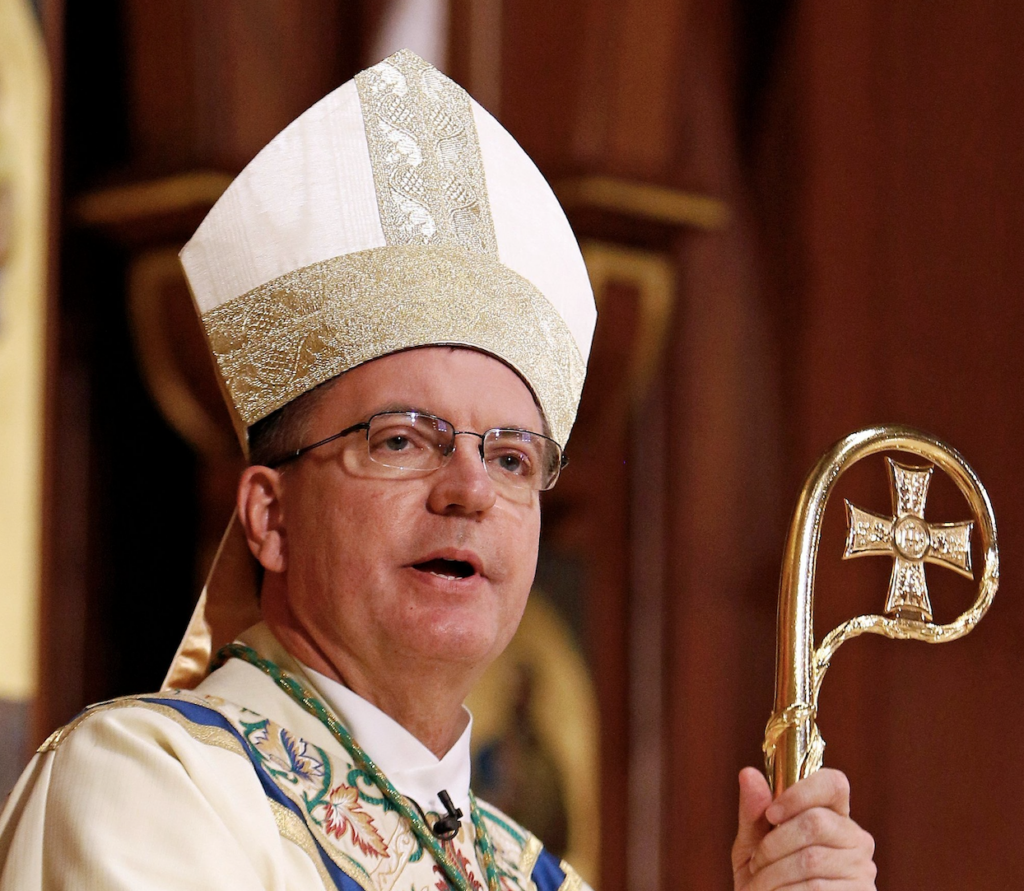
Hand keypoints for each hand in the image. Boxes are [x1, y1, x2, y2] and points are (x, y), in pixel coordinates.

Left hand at [731, 767, 875, 889]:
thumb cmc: (766, 880)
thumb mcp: (753, 844)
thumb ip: (753, 811)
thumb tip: (748, 773)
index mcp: (832, 814)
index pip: (833, 783)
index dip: (800, 793)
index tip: (771, 813)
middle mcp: (855, 838)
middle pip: (816, 822)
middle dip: (775, 843)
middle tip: (757, 861)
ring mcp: (862, 870)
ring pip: (812, 859)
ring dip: (774, 873)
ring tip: (761, 884)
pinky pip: (817, 888)